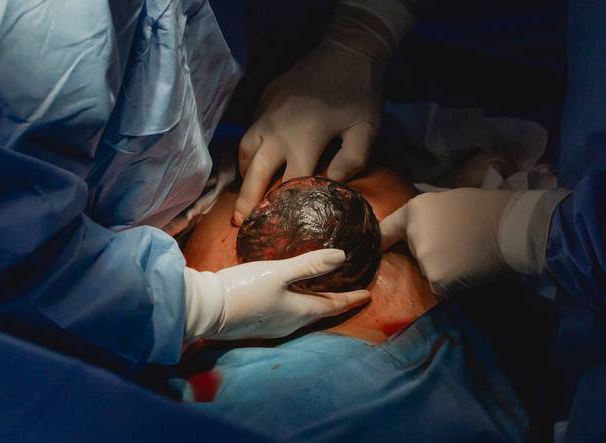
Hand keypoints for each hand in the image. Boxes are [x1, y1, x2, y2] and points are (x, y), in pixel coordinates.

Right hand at [184, 249, 370, 339]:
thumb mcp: (279, 272)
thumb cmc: (244, 289)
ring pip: (303, 315)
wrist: (205, 310)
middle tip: (349, 293)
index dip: (351, 299)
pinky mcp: (258, 325)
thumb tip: (342, 256)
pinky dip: (298, 306)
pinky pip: (287, 316)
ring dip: (317, 305)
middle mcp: (290, 324)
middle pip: (320, 313)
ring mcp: (273, 328)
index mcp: (300, 312)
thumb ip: (309, 264)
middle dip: (336, 303)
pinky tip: (291, 298)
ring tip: (323, 294)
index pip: (333, 306)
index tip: (367, 295)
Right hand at [233, 41, 383, 224]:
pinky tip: (254, 161)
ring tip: (245, 193)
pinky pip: (248, 132)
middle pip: (256, 175)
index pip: (287, 185)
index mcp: (302, 142)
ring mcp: (266, 115)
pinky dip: (247, 152)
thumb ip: (350, 163)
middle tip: (239, 224)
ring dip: (244, 175)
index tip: (275, 229)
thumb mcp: (365, 131)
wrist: (346, 50)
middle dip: (247, 201)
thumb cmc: (359, 94)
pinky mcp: (263, 101)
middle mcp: (276, 132)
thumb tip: (330, 186)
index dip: (280, 210)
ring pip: (244, 152)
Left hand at [379, 188, 517, 295]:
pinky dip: (453, 284)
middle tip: (458, 245)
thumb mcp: (449, 201)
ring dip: (444, 270)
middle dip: (431, 254)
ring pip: (429, 272)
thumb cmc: (489, 210)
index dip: (380, 241)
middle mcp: (413, 234)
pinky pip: (440, 287)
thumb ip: (429, 218)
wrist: (513, 227)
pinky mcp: (437, 279)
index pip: (387, 229)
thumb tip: (420, 231)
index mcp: (415, 210)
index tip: (373, 250)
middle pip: (415, 254)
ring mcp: (424, 259)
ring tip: (468, 256)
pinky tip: (470, 270)